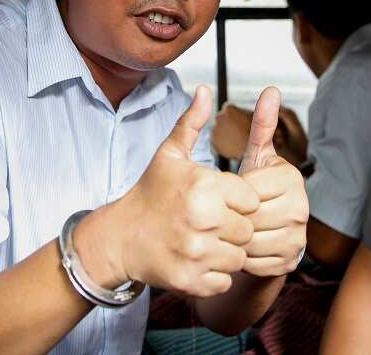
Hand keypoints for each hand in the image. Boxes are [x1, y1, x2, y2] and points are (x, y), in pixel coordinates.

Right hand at [79, 86, 259, 296]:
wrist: (120, 237)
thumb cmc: (150, 192)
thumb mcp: (169, 154)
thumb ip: (192, 122)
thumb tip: (206, 89)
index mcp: (205, 187)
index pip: (250, 199)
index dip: (237, 201)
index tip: (219, 201)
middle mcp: (204, 220)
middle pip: (247, 229)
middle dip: (233, 227)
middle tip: (210, 223)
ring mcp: (197, 253)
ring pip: (239, 256)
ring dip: (226, 251)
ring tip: (204, 240)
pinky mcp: (192, 280)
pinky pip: (224, 280)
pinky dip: (215, 274)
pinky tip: (197, 259)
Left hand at [237, 88, 308, 276]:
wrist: (270, 229)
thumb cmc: (258, 187)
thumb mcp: (257, 156)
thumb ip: (263, 125)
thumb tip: (270, 89)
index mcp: (292, 179)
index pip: (247, 190)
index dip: (232, 194)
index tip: (230, 192)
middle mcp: (301, 208)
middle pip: (248, 217)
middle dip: (232, 216)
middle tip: (227, 212)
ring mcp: (298, 237)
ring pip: (249, 241)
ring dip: (234, 237)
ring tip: (234, 227)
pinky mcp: (290, 260)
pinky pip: (254, 261)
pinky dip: (243, 257)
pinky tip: (241, 245)